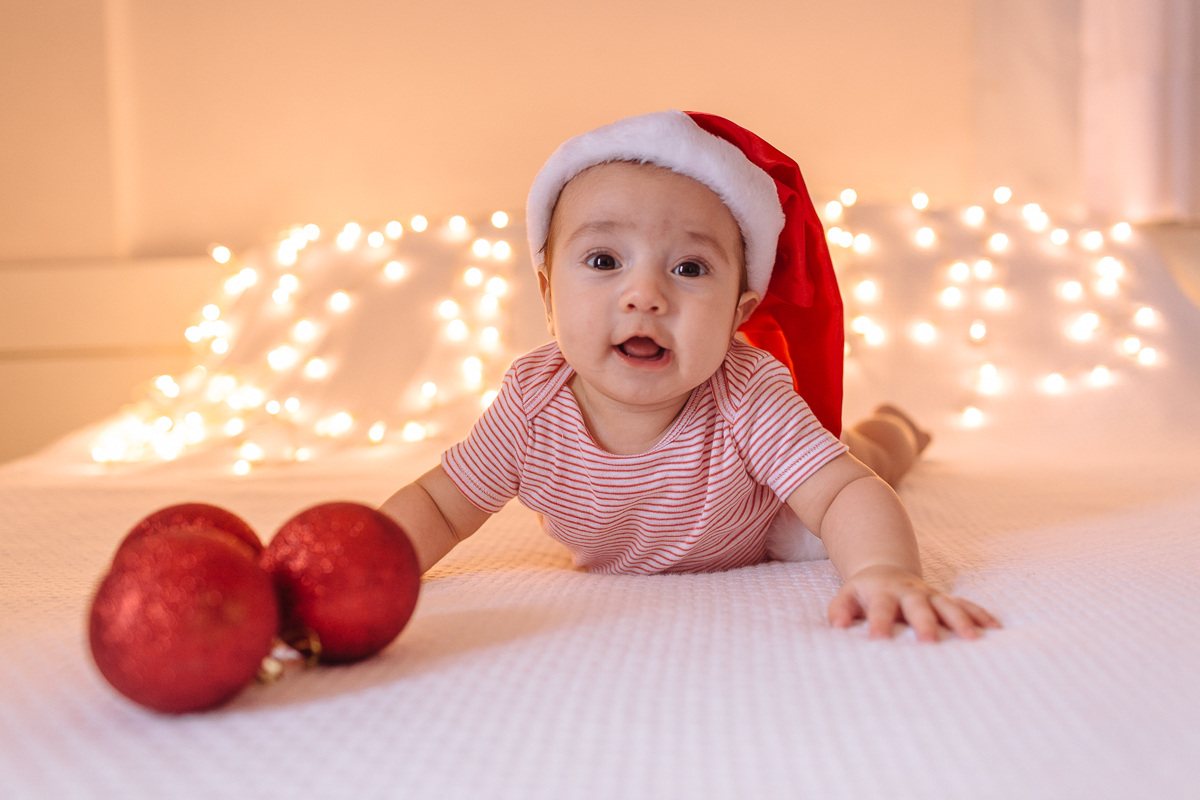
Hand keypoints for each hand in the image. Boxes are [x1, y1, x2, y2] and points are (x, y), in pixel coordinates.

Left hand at [828, 564, 1000, 641]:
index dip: (879, 622)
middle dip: (924, 622)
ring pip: (948, 605)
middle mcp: (910, 593)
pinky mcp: (945, 599)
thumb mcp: (847, 596)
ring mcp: (930, 595)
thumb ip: (841, 609)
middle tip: (928, 641)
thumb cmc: (865, 593)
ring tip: (972, 639)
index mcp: (884, 593)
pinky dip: (980, 615)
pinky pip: (966, 605)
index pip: (881, 608)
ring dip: (960, 620)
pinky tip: (995, 629)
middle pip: (918, 606)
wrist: (885, 571)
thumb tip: (836, 626)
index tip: (877, 639)